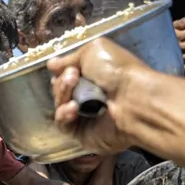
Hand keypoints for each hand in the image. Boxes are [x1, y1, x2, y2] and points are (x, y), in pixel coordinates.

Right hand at [48, 37, 149, 154]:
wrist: (133, 99)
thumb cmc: (117, 71)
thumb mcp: (94, 50)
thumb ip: (70, 57)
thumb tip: (51, 64)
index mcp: (93, 77)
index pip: (66, 76)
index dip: (62, 71)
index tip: (66, 67)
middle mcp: (88, 97)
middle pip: (60, 90)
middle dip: (62, 82)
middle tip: (73, 76)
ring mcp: (84, 117)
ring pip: (59, 106)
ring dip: (62, 94)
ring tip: (73, 85)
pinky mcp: (81, 135)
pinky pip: (63, 125)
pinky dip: (64, 115)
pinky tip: (73, 108)